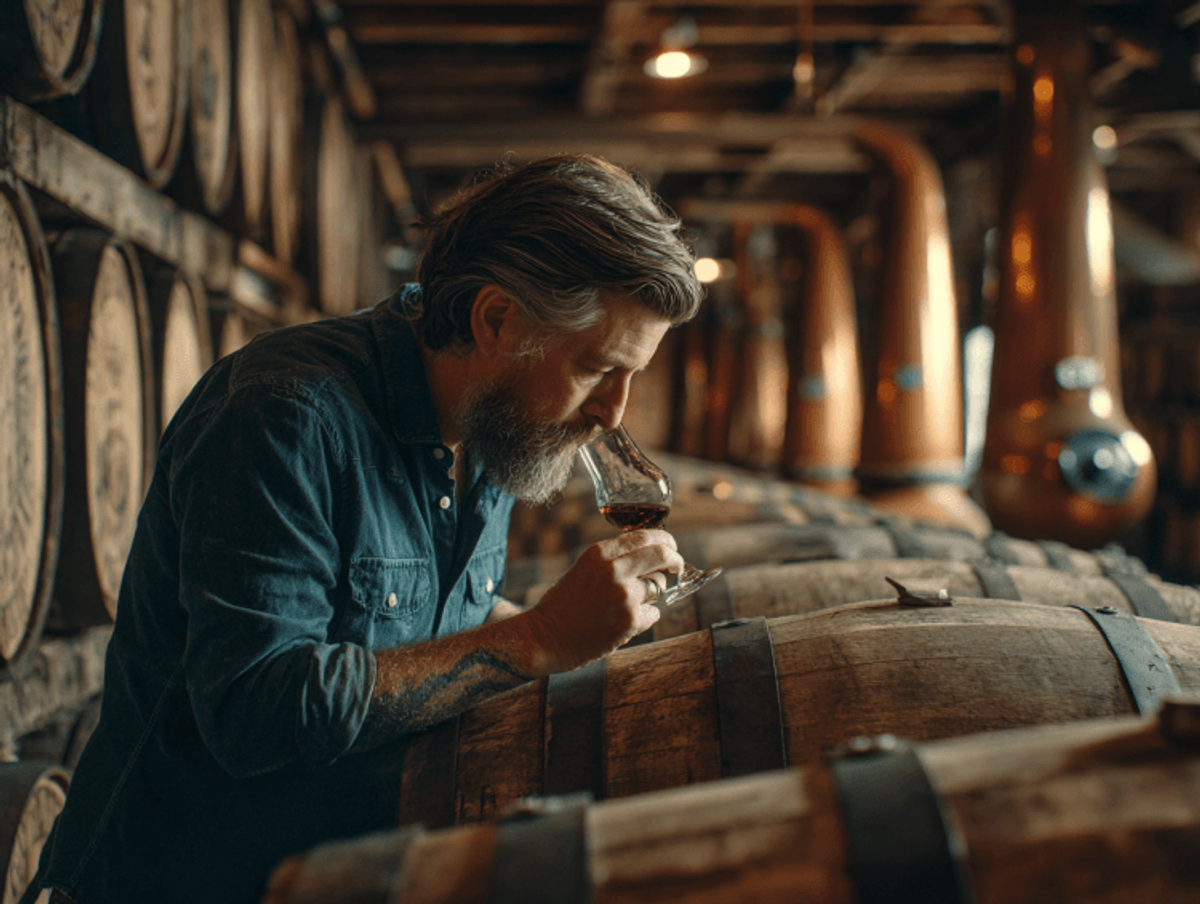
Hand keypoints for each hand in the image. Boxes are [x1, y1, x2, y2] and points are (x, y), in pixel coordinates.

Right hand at [516, 529, 683, 674]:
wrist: (544, 637)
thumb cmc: (564, 604)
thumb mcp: (585, 568)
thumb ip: (615, 559)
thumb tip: (654, 556)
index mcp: (600, 553)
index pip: (645, 536)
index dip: (666, 541)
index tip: (672, 548)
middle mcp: (614, 569)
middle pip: (662, 555)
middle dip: (675, 560)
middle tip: (677, 567)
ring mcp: (624, 595)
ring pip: (658, 587)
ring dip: (649, 595)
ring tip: (622, 606)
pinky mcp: (629, 620)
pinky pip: (653, 613)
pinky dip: (643, 618)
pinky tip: (619, 623)